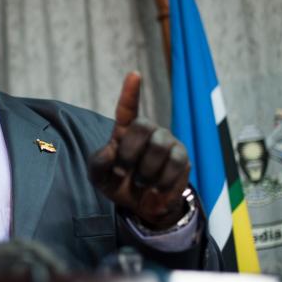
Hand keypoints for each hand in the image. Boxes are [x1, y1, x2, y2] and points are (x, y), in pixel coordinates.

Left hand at [88, 71, 190, 229]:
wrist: (141, 207)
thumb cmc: (118, 183)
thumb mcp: (99, 177)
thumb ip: (98, 163)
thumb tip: (109, 151)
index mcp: (125, 130)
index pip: (128, 107)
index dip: (130, 91)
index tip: (134, 75)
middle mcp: (148, 131)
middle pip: (143, 126)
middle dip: (129, 152)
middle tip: (122, 173)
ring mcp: (167, 142)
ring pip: (159, 146)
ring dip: (146, 171)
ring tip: (140, 184)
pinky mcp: (183, 158)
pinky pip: (176, 164)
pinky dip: (162, 181)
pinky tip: (155, 189)